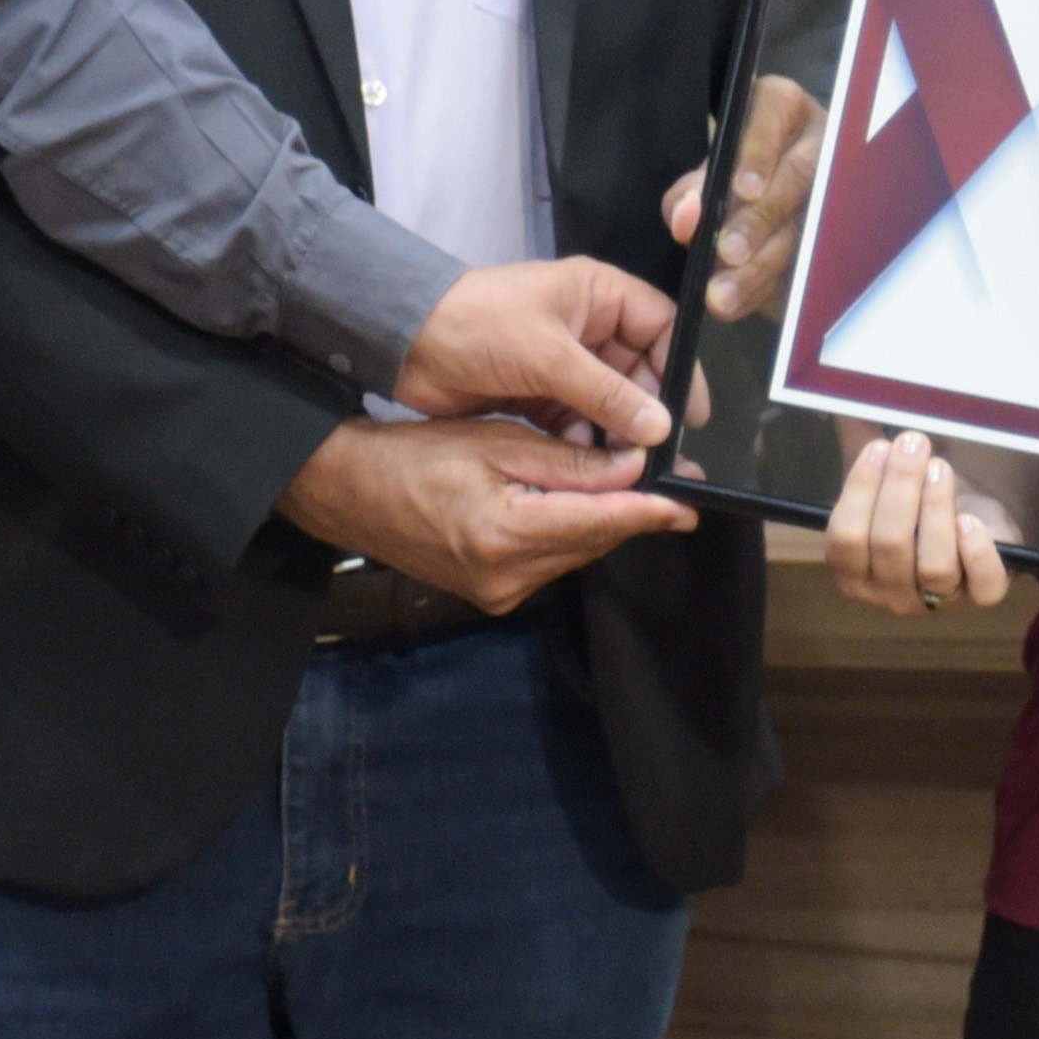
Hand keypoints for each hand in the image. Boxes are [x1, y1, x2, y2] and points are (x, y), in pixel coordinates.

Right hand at [280, 415, 697, 615]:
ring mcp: (498, 593)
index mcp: (506, 535)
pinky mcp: (491, 596)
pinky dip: (569, 534)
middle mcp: (507, 577)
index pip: (599, 524)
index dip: (649, 513)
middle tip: (669, 485)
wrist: (349, 492)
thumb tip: (633, 466)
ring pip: (574, 554)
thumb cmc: (415, 455)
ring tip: (627, 488)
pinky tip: (577, 505)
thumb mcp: (495, 442)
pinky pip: (549, 563)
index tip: (689, 505)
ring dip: (601, 522)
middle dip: (630, 512)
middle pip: (592, 543)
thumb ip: (567, 460)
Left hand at [394, 255, 675, 449]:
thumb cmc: (476, 326)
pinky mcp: (543, 395)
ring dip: (619, 435)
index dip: (680, 368)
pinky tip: (592, 469)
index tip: (689, 416)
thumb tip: (660, 427)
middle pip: (641, 372)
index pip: (662, 326)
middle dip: (649, 413)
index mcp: (597, 294)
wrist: (402, 344)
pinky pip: (581, 423)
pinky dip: (588, 445)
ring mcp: (566, 364)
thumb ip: (606, 393)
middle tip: (661, 456)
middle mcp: (589, 327)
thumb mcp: (546, 355)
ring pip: (612, 404)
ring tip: (631, 471)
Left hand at [663, 76, 825, 325]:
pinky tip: (749, 304)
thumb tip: (687, 217)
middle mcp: (818, 138)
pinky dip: (776, 287)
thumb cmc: (732, 187)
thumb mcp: (705, 184)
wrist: (763, 230)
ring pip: (809, 222)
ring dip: (764, 262)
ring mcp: (838, 186)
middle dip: (759, 218)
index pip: (773, 108)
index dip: (758, 148)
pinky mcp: (842, 234)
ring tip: (724, 293)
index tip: (741, 188)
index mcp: (779, 108)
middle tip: (727, 253)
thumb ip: (690, 195)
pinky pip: (815, 262)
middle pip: (798, 172)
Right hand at [825, 430, 1010, 614]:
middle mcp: (890, 594)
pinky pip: (982, 585)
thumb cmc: (914, 502)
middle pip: (889, 546)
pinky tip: (970, 520)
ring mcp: (937, 601)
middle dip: (901, 488)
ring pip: (934, 565)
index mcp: (853, 571)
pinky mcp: (981, 595)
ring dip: (936, 509)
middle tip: (914, 443)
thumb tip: (842, 402)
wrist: (969, 519)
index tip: (879, 448)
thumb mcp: (884, 478)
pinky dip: (976, 553)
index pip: (845, 539)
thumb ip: (859, 444)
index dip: (860, 491)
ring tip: (941, 468)